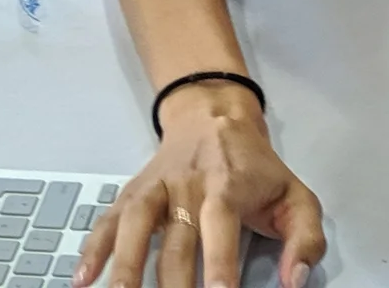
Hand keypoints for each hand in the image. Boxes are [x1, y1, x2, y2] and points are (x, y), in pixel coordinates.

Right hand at [75, 84, 323, 287]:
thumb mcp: (297, 196)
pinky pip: (108, 221)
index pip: (220, 225)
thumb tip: (296, 281)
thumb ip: (305, 240)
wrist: (215, 117)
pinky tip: (83, 280)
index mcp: (229, 184)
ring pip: (135, 225)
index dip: (220, 265)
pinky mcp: (133, 193)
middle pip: (176, 238)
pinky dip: (92, 250)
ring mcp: (156, 188)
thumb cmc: (257, 170)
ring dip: (126, 267)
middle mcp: (188, 184)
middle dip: (173, 284)